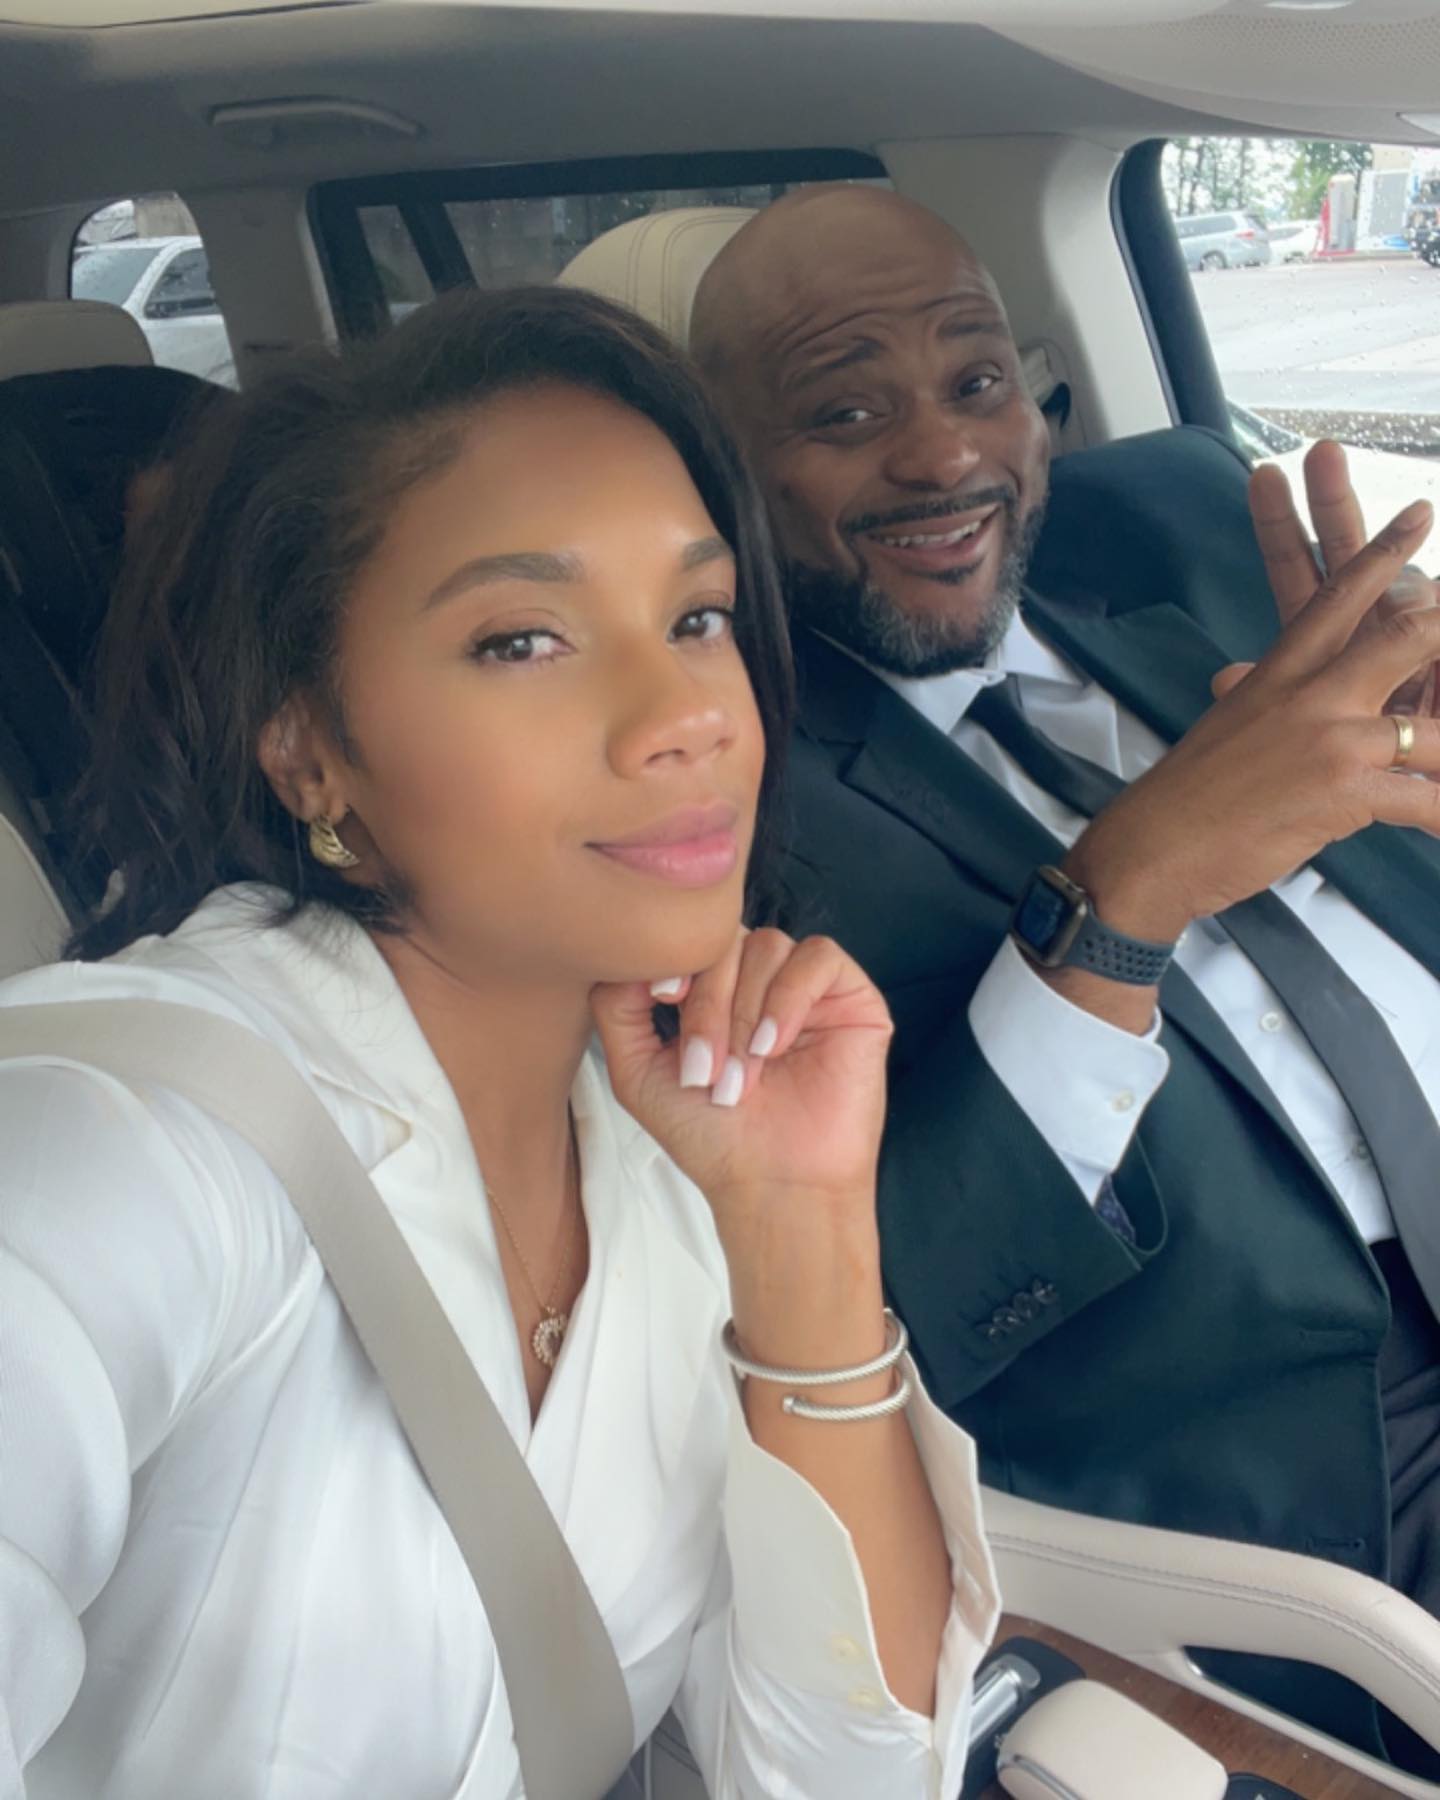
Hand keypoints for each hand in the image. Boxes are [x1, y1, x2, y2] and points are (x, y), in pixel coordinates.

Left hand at [590, 929, 891, 1229]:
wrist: (772, 1185)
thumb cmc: (711, 1136)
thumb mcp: (637, 1070)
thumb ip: (616, 1007)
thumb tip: (629, 955)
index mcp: (717, 990)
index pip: (693, 940)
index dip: (675, 960)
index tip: (661, 1000)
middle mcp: (761, 980)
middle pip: (726, 941)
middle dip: (707, 1005)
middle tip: (704, 1070)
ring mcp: (808, 987)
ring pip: (768, 946)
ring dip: (745, 1013)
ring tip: (742, 1076)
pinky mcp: (853, 997)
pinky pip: (818, 958)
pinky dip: (788, 997)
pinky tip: (775, 1045)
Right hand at [1066, 495, 1439, 943]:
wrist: (1152, 847)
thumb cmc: (1183, 797)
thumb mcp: (1221, 726)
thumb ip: (1248, 694)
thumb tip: (1234, 676)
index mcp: (1278, 673)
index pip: (1336, 596)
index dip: (1383, 552)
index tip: (1418, 515)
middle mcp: (1308, 694)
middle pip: (1401, 638)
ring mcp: (1329, 739)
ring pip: (1426, 732)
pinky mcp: (1342, 791)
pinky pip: (1419, 800)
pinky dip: (1438, 816)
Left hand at [1233, 439, 1439, 718]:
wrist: (1423, 757)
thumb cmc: (1360, 734)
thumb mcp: (1305, 717)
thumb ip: (1265, 692)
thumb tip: (1222, 679)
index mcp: (1325, 624)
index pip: (1295, 567)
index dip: (1278, 525)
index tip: (1262, 475)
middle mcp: (1369, 609)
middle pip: (1346, 547)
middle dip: (1333, 500)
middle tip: (1320, 452)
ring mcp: (1413, 621)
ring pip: (1406, 583)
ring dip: (1401, 564)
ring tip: (1416, 522)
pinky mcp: (1436, 642)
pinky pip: (1433, 619)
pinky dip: (1430, 607)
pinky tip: (1428, 570)